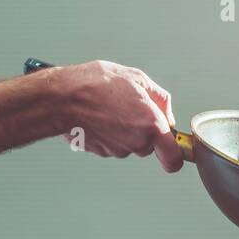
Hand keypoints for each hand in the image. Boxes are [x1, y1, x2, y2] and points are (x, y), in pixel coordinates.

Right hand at [63, 60, 183, 172]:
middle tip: (131, 108)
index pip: (174, 160)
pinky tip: (99, 115)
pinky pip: (112, 143)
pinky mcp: (100, 151)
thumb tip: (167, 112)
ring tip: (111, 107)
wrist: (63, 98)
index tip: (173, 147)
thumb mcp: (137, 78)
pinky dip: (108, 132)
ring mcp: (116, 150)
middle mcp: (136, 143)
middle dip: (144, 130)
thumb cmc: (96, 84)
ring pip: (129, 144)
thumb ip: (160, 98)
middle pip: (149, 146)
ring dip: (124, 129)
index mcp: (151, 126)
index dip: (175, 155)